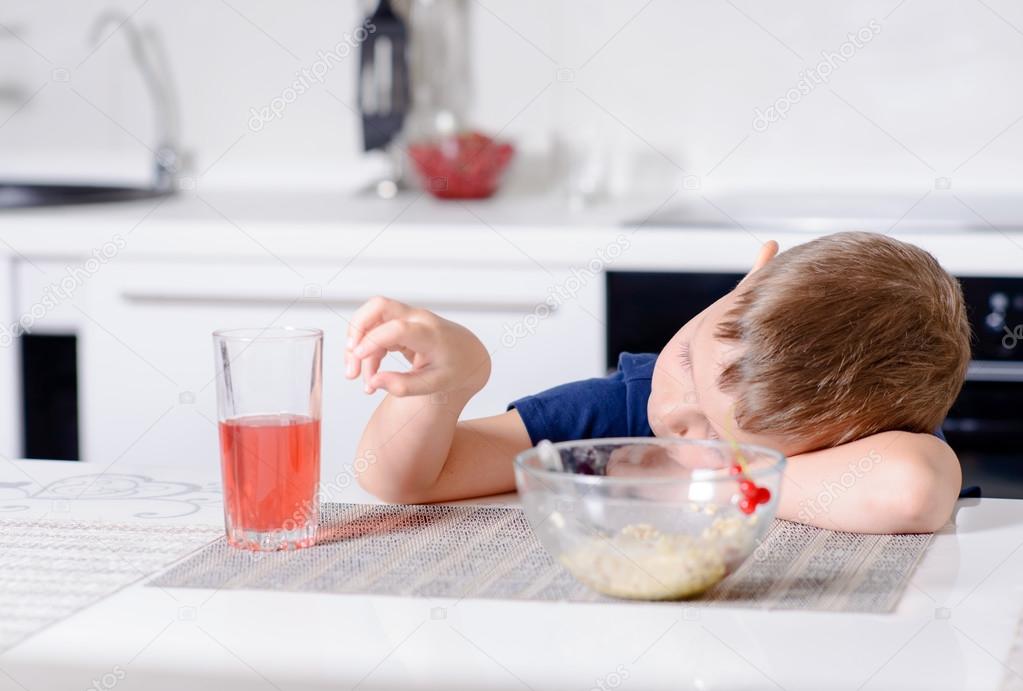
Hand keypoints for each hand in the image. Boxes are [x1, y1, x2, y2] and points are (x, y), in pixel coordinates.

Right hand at [344, 296, 490, 396]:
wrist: (468, 355)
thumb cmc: (455, 368)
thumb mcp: (436, 385)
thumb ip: (405, 386)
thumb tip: (374, 383)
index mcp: (431, 334)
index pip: (398, 328)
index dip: (374, 339)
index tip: (358, 357)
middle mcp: (417, 319)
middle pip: (378, 306)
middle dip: (357, 329)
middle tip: (352, 359)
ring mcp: (407, 317)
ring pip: (371, 317)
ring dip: (357, 344)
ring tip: (357, 376)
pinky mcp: (398, 322)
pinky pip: (374, 329)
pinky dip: (365, 348)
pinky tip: (369, 373)